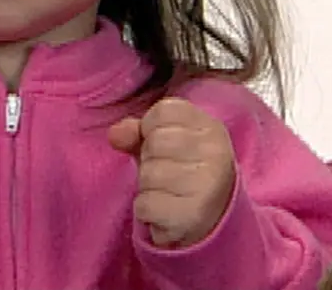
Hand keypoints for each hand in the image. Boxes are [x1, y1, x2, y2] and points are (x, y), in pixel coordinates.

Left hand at [108, 98, 235, 247]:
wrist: (210, 221)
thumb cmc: (182, 172)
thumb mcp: (164, 142)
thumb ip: (138, 131)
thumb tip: (115, 134)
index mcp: (210, 128)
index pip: (164, 110)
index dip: (150, 127)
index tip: (161, 143)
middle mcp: (215, 153)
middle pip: (155, 142)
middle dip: (149, 158)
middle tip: (165, 172)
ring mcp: (207, 185)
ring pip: (149, 174)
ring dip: (147, 186)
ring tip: (166, 192)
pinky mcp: (193, 215)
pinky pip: (145, 204)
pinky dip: (146, 209)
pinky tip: (164, 210)